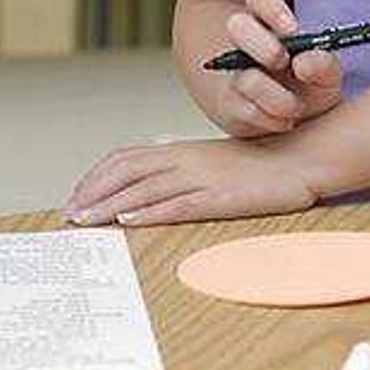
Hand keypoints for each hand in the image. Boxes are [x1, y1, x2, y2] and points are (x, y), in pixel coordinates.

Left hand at [65, 137, 318, 226]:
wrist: (299, 160)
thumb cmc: (257, 164)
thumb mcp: (212, 160)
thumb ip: (180, 166)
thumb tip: (149, 176)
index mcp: (181, 148)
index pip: (126, 157)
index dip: (96, 176)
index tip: (76, 196)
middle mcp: (186, 157)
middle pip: (128, 171)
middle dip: (94, 193)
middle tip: (70, 214)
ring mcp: (202, 176)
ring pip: (145, 189)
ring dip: (111, 205)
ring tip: (87, 220)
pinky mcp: (220, 196)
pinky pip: (178, 204)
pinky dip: (150, 212)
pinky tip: (130, 221)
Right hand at [202, 0, 341, 137]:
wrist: (292, 120)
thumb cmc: (308, 87)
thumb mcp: (326, 74)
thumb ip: (325, 65)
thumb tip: (304, 62)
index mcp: (270, 24)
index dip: (273, 10)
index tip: (292, 30)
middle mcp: (246, 45)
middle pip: (237, 25)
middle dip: (264, 44)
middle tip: (283, 62)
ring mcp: (234, 74)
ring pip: (245, 78)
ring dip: (277, 96)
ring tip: (295, 106)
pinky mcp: (229, 105)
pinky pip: (246, 110)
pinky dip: (272, 119)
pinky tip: (286, 121)